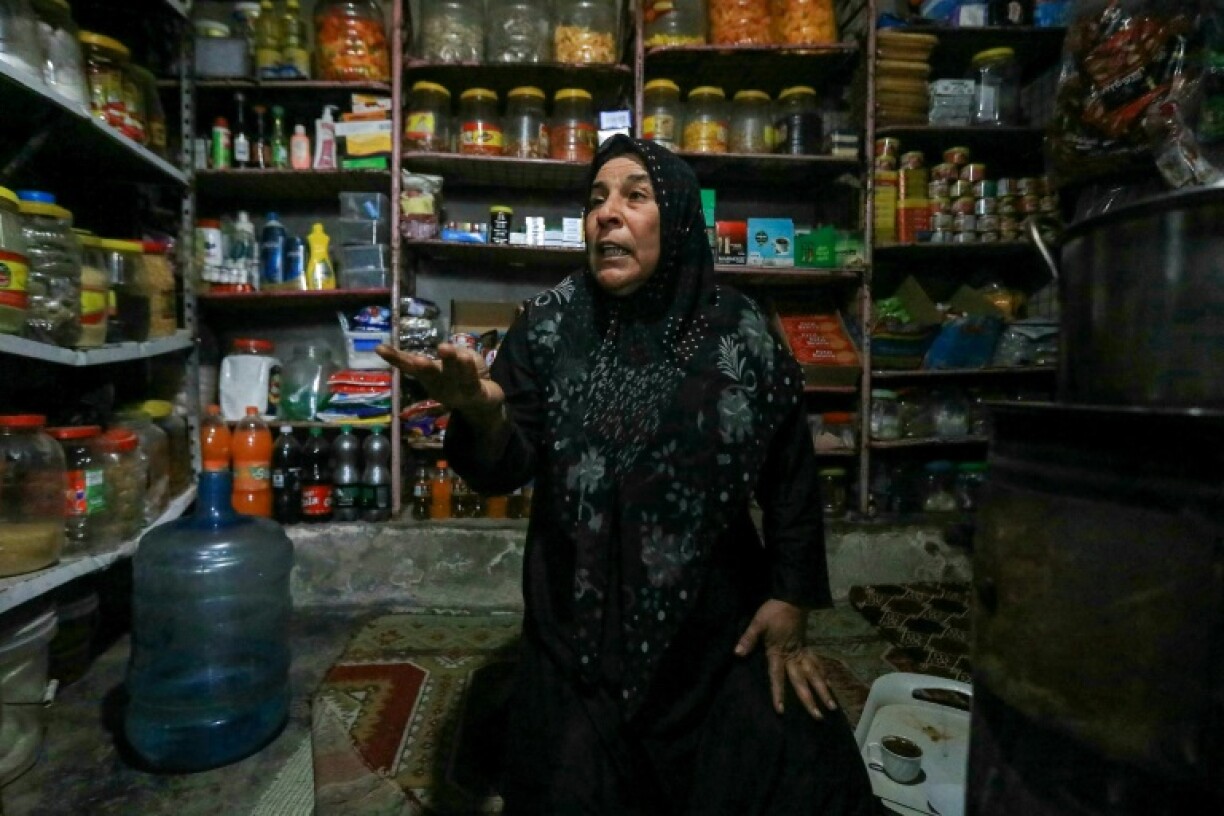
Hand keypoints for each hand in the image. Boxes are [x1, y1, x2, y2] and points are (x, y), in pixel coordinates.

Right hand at [375, 343, 505, 422]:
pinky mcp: (476, 393)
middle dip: (422, 367)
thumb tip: (441, 348)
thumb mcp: (452, 361)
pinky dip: (468, 369)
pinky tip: (466, 358)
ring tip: (443, 347)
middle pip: (429, 374)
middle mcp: (439, 385)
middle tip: (417, 359)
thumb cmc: (463, 377)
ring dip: (448, 362)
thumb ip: (446, 354)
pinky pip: (471, 380)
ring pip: (452, 375)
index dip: (396, 358)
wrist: (484, 403)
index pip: (410, 366)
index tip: (380, 348)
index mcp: (428, 377)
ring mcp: (457, 391)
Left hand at [734, 599, 836, 719]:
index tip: (781, 710)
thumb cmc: (773, 611)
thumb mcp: (758, 623)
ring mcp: (802, 652)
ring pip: (814, 675)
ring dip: (823, 691)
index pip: (777, 677)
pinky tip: (830, 685)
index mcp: (778, 653)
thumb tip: (737, 653)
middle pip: (801, 681)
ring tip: (832, 706)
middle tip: (818, 717)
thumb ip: (749, 639)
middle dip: (809, 699)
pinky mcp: (807, 647)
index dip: (778, 693)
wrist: (792, 598)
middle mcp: (793, 656)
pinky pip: (818, 663)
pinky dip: (824, 675)